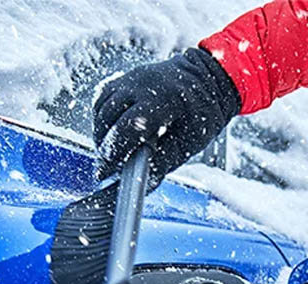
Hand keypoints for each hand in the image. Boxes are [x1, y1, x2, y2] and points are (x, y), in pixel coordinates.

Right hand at [93, 47, 240, 187]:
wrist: (207, 79)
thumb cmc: (202, 113)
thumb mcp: (189, 142)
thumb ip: (163, 161)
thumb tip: (141, 182)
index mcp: (164, 99)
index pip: (127, 126)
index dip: (114, 150)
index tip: (107, 169)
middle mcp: (143, 83)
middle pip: (108, 116)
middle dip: (103, 144)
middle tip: (106, 165)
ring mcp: (132, 77)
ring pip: (101, 106)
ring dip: (100, 131)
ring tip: (108, 150)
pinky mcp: (126, 77)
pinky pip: (103, 98)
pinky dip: (102, 117)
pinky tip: (110, 132)